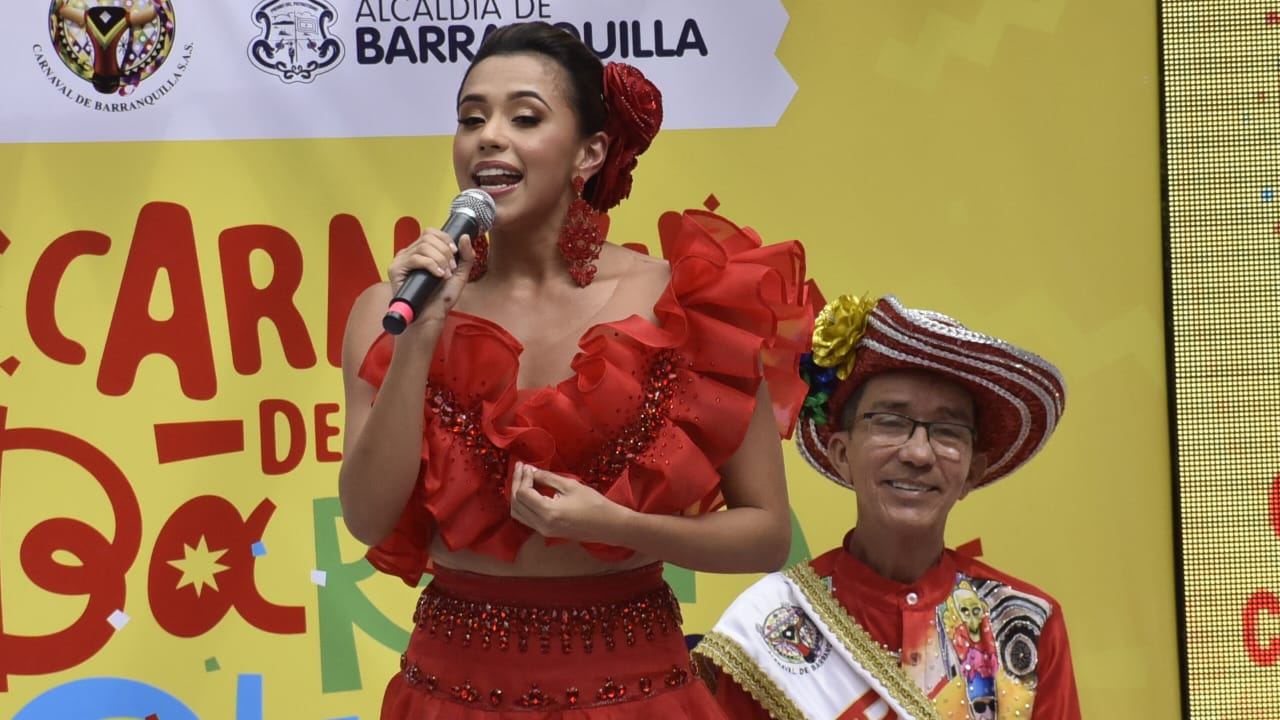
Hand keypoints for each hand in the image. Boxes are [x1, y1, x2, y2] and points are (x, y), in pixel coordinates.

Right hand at [387, 228, 475, 328]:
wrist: (431, 317)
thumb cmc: (440, 299)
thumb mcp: (460, 274)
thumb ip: (466, 256)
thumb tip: (465, 236)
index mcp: (422, 252)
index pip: (431, 232)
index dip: (445, 239)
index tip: (455, 252)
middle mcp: (410, 253)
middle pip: (428, 237)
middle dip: (445, 252)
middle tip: (451, 269)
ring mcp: (401, 260)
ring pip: (423, 246)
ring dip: (440, 259)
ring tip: (445, 274)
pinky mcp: (396, 269)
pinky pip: (415, 258)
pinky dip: (431, 265)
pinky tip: (438, 275)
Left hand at [509, 462, 630, 543]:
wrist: (608, 525)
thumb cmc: (594, 504)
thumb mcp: (570, 485)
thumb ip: (547, 478)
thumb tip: (530, 470)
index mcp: (548, 512)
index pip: (523, 493)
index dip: (522, 477)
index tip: (526, 465)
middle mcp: (541, 525)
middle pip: (516, 504)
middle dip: (516, 483)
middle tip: (520, 468)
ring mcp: (543, 531)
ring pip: (518, 513)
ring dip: (517, 494)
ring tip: (523, 478)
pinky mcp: (546, 532)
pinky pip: (526, 518)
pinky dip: (523, 504)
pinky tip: (529, 490)